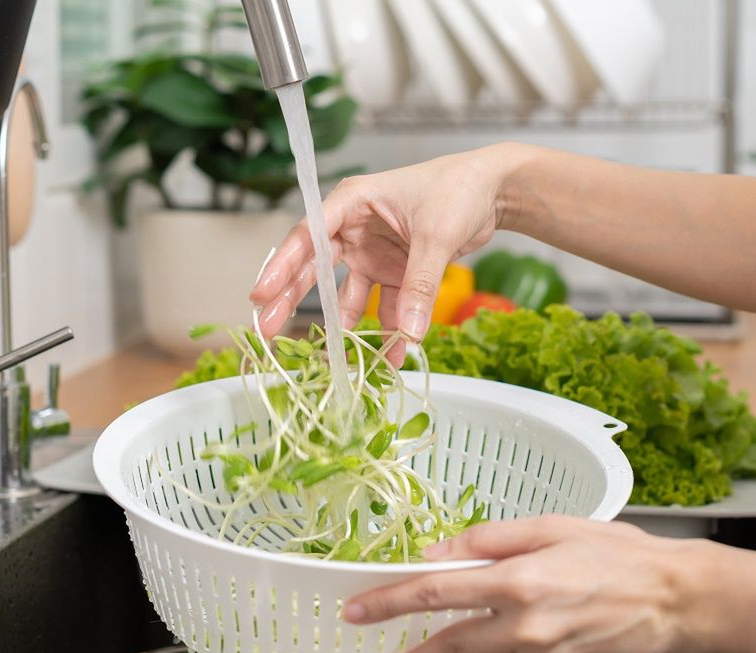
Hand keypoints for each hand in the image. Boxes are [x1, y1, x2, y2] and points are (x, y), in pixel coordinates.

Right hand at [250, 145, 525, 353]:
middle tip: (269, 331)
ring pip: (348, 294)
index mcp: (352, 202)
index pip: (308, 235)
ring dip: (346, 326)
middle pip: (317, 267)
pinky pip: (383, 304)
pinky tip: (391, 356)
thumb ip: (419, 284)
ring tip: (335, 359)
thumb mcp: (436, 236)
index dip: (283, 266)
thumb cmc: (458, 189)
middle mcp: (355, 228)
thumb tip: (407, 334)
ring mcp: (373, 252)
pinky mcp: (394, 270)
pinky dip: (387, 329)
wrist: (494, 190)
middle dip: (294, 300)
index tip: (262, 294)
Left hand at [343, 516, 706, 652]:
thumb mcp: (553, 526)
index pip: (435, 592)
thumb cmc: (620, 554)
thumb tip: (440, 551)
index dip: (390, 602)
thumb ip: (490, 538)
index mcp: (516, 579)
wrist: (678, 600)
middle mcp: (522, 625)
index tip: (357, 611)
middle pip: (447, 645)